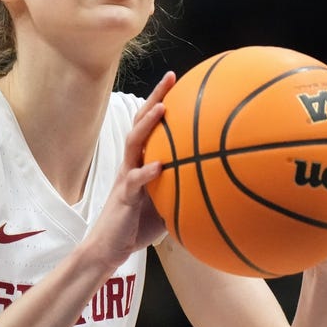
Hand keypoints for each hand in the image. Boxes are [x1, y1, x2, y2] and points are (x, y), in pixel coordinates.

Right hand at [85, 70, 176, 268]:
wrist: (110, 247)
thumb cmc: (139, 225)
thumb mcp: (166, 202)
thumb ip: (182, 188)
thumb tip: (216, 182)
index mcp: (141, 162)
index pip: (150, 125)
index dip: (161, 101)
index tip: (178, 80)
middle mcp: (131, 163)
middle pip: (140, 123)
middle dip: (155, 98)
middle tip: (170, 78)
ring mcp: (126, 177)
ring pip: (134, 143)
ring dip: (148, 125)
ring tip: (162, 108)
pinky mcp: (124, 196)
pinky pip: (136, 181)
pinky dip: (147, 172)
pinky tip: (160, 165)